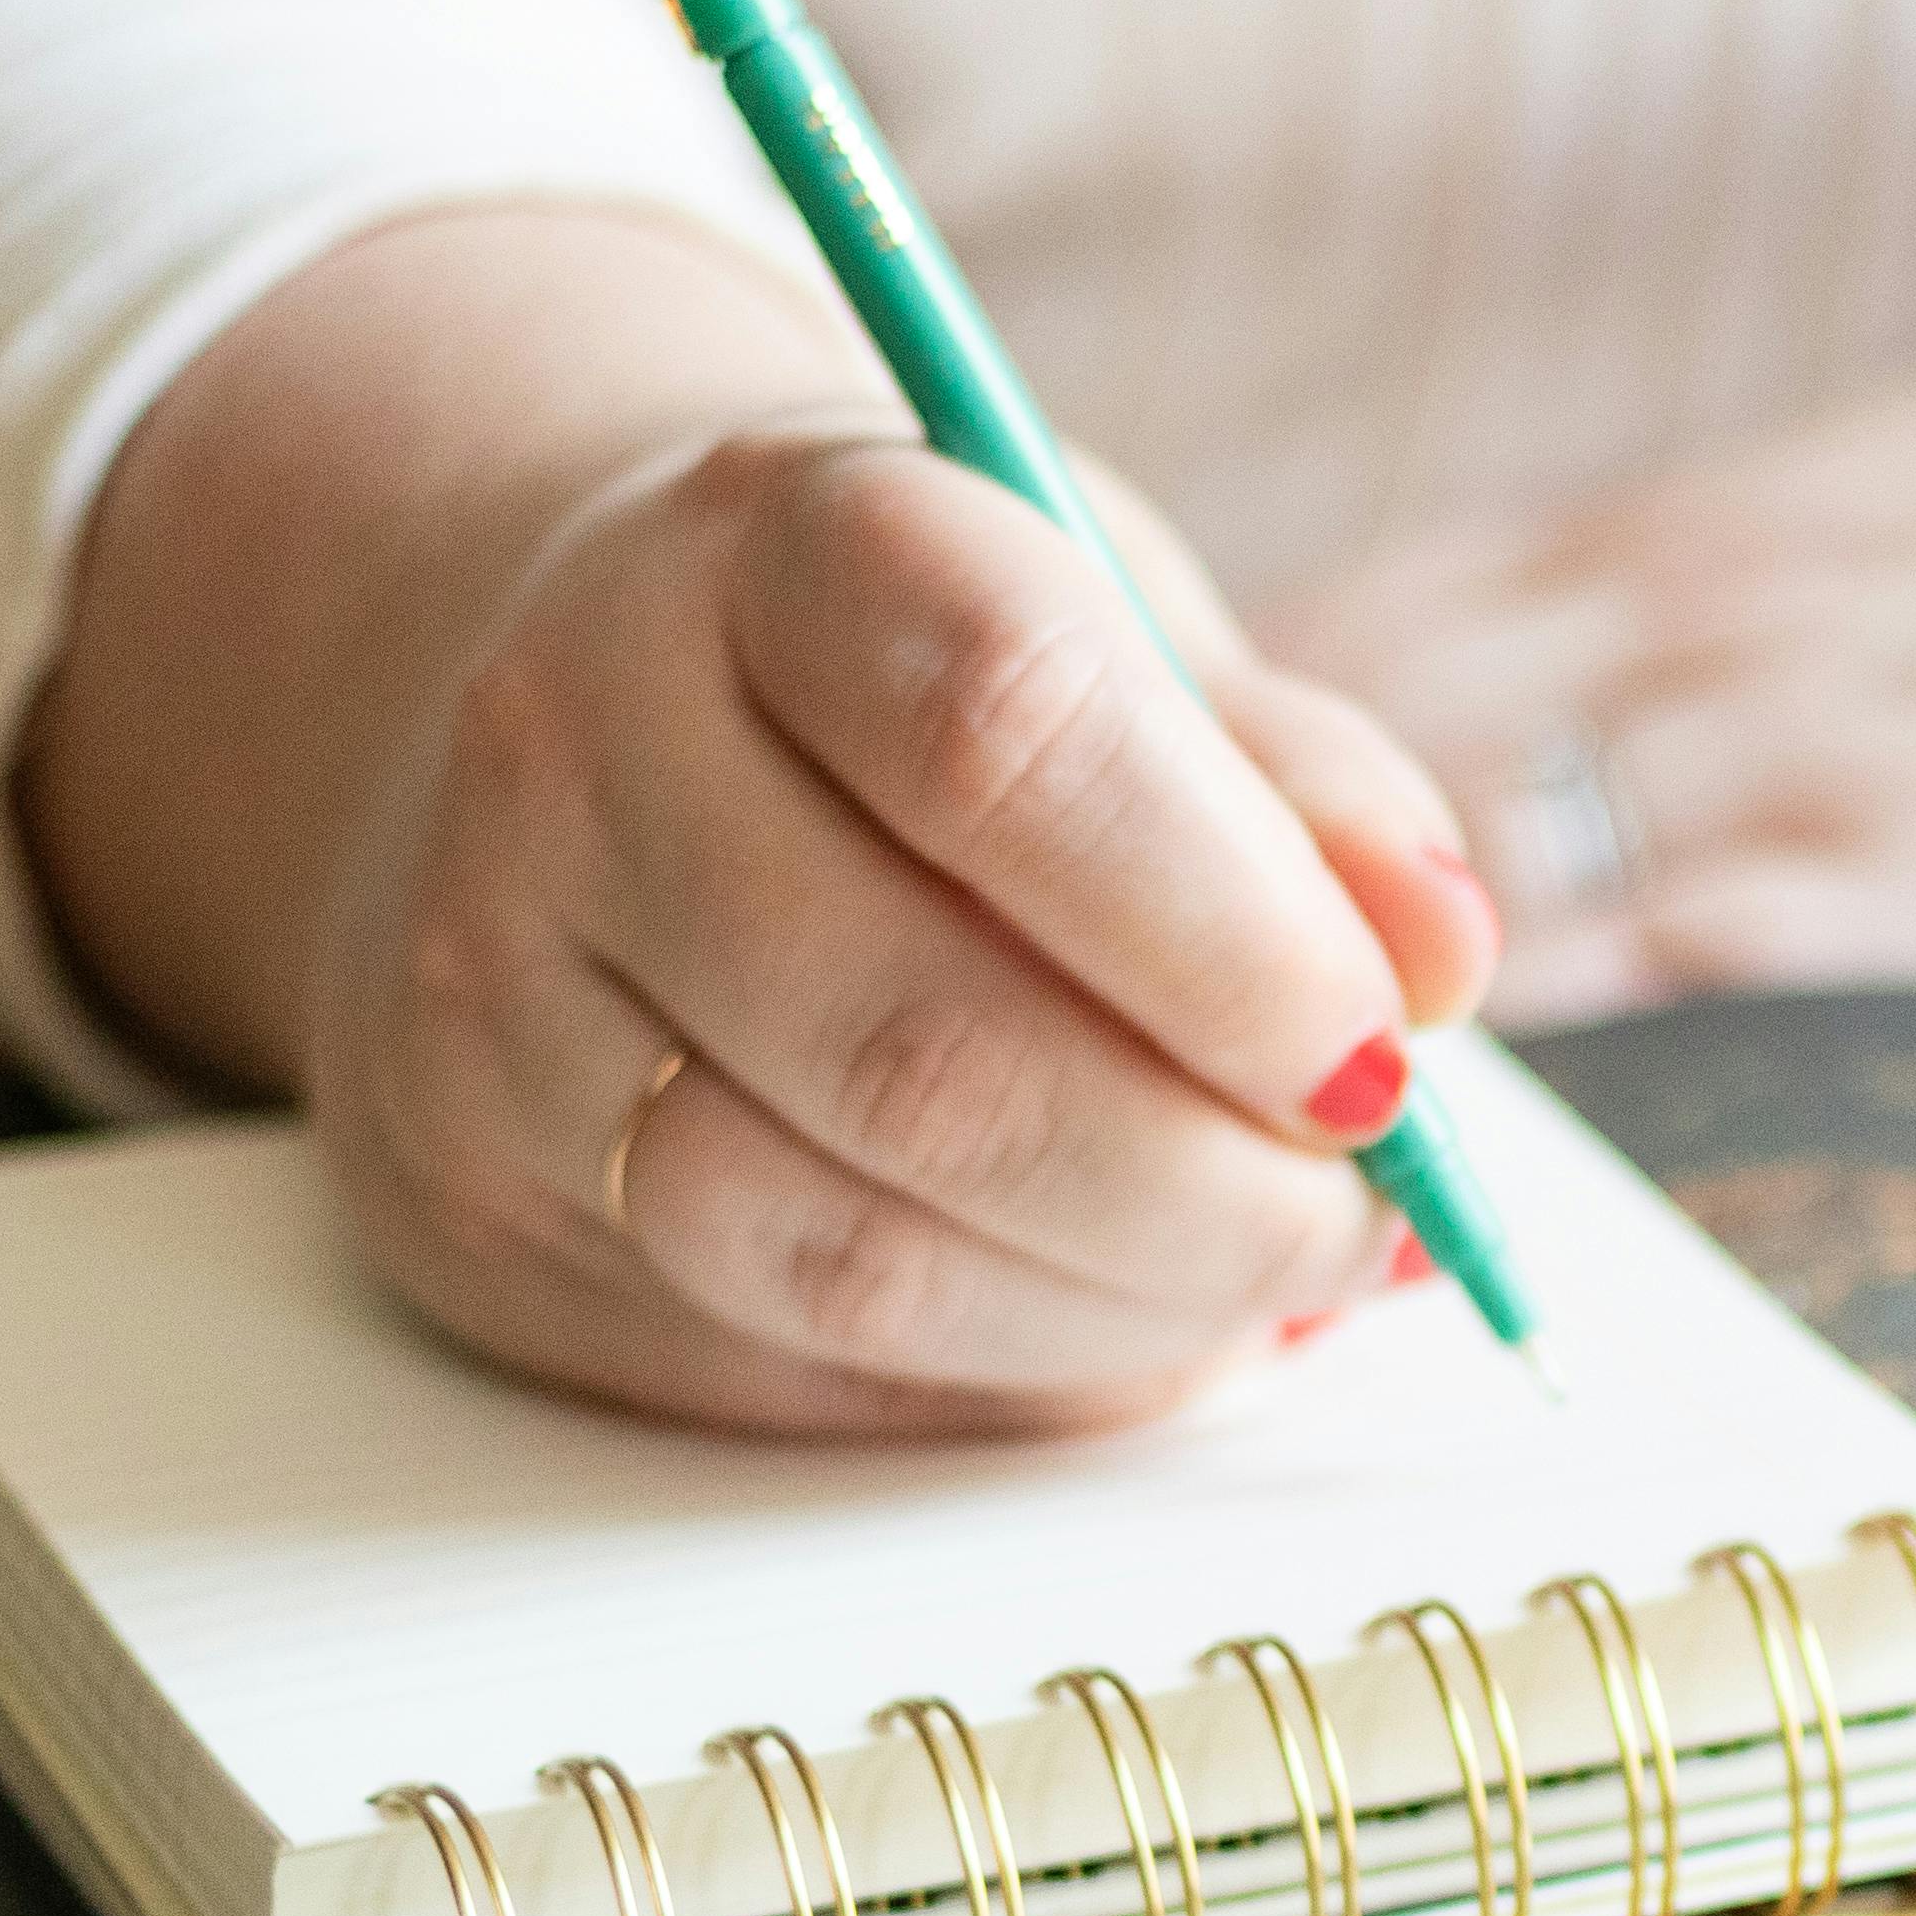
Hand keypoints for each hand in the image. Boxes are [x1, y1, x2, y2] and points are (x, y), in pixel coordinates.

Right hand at [22, 209, 1494, 1433]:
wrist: (570, 715)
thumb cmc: (914, 685)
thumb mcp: (1121, 632)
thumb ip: (1300, 784)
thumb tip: (1438, 958)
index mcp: (771, 542)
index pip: (1002, 728)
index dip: (1232, 935)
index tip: (1386, 1051)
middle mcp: (574, 752)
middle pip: (922, 1049)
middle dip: (1213, 1190)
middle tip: (1379, 1217)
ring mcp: (490, 999)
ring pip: (845, 1248)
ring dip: (1126, 1311)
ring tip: (1272, 1271)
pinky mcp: (477, 1211)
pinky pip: (792, 1367)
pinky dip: (1014, 1373)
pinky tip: (1115, 1312)